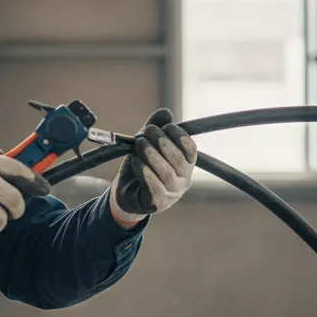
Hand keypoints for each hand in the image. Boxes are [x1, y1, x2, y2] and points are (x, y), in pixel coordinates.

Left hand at [110, 108, 197, 227]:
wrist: (126, 193)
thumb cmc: (140, 166)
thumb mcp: (147, 145)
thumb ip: (156, 129)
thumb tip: (165, 112)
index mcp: (186, 164)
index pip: (191, 150)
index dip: (180, 136)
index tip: (166, 127)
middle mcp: (183, 180)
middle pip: (178, 160)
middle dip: (162, 143)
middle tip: (147, 132)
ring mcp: (172, 193)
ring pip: (166, 173)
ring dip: (151, 155)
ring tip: (139, 144)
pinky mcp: (158, 203)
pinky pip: (154, 187)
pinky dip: (145, 172)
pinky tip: (136, 162)